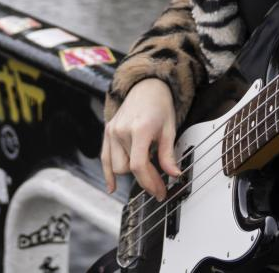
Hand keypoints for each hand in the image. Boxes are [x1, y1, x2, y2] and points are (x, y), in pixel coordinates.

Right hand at [100, 78, 180, 200]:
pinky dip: (107, 174)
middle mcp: (122, 130)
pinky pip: (104, 158)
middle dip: (144, 179)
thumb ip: (168, 154)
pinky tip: (112, 187)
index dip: (149, 183)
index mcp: (139, 129)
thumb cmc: (159, 105)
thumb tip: (174, 174)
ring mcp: (112, 131)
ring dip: (130, 173)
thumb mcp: (169, 129)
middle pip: (127, 168)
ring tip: (145, 173)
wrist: (146, 86)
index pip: (138, 165)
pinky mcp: (107, 131)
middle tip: (159, 183)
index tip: (159, 191)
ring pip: (116, 166)